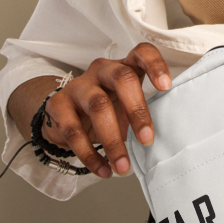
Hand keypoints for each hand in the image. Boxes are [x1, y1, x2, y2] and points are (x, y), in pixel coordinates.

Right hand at [6, 43, 170, 178]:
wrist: (65, 116)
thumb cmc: (108, 108)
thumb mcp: (127, 104)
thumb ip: (143, 113)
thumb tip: (164, 140)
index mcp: (125, 65)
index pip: (142, 53)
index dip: (155, 65)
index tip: (166, 87)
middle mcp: (102, 69)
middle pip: (122, 78)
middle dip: (137, 110)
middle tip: (147, 140)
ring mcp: (78, 85)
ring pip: (98, 106)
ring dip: (112, 140)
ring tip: (123, 167)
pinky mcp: (58, 104)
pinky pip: (73, 130)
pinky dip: (89, 154)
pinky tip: (103, 169)